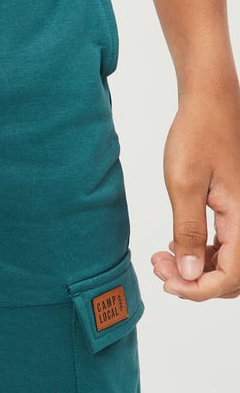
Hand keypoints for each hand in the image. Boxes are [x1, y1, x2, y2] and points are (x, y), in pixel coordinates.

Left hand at [151, 78, 239, 300]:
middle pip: (233, 274)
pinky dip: (202, 252)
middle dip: (196, 281)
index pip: (231, 275)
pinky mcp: (236, 207)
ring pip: (229, 261)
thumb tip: (191, 274)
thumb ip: (189, 231)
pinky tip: (175, 245)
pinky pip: (226, 243)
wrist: (209, 103)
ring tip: (162, 258)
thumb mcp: (184, 184)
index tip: (168, 283)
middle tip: (161, 270)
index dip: (198, 289)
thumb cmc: (198, 134)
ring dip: (197, 268)